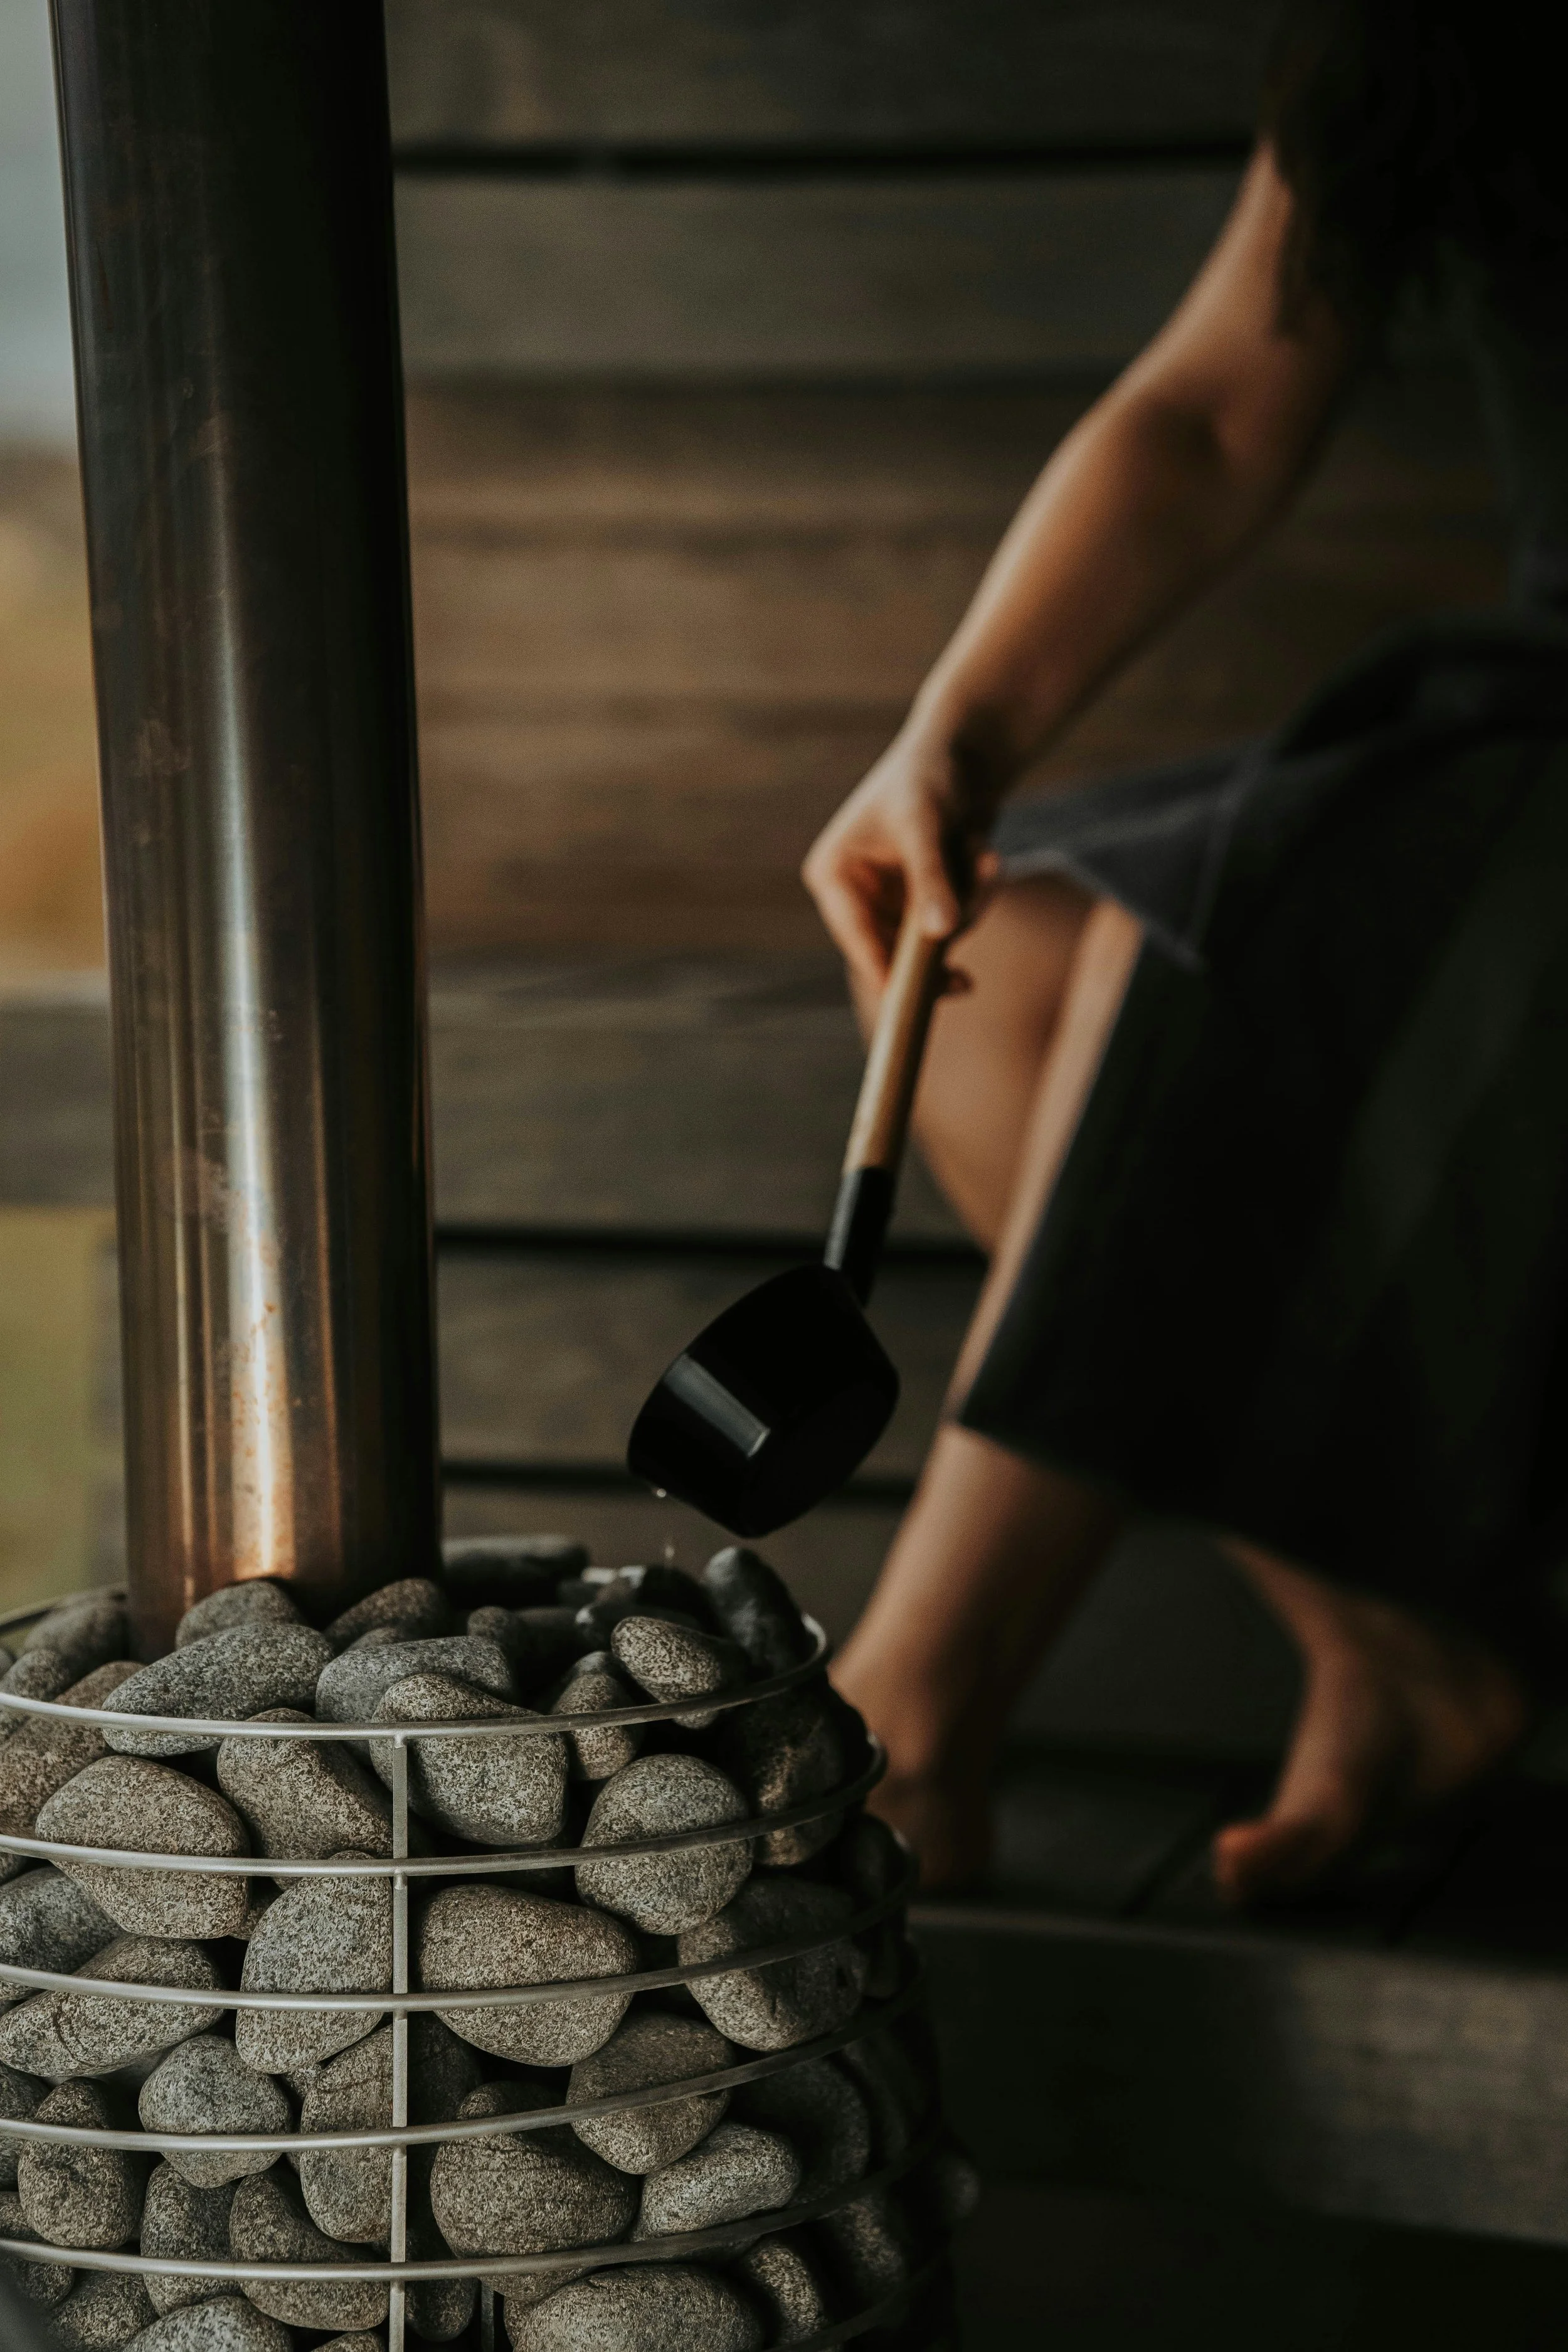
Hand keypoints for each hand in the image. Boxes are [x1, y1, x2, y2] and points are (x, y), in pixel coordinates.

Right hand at [802, 725, 997, 994]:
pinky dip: (977, 894)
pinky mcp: (925, 896)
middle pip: (894, 950)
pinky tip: (987, 856)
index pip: (855, 937)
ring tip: (986, 858)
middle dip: (938, 942)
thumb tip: (940, 934)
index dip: (881, 975)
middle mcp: (857, 892)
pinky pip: (955, 920)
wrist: (967, 748)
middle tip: (967, 984)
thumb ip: (931, 879)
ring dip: (969, 904)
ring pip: (933, 938)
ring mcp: (892, 897)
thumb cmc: (931, 775)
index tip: (905, 1010)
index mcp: (835, 874)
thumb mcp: (926, 826)